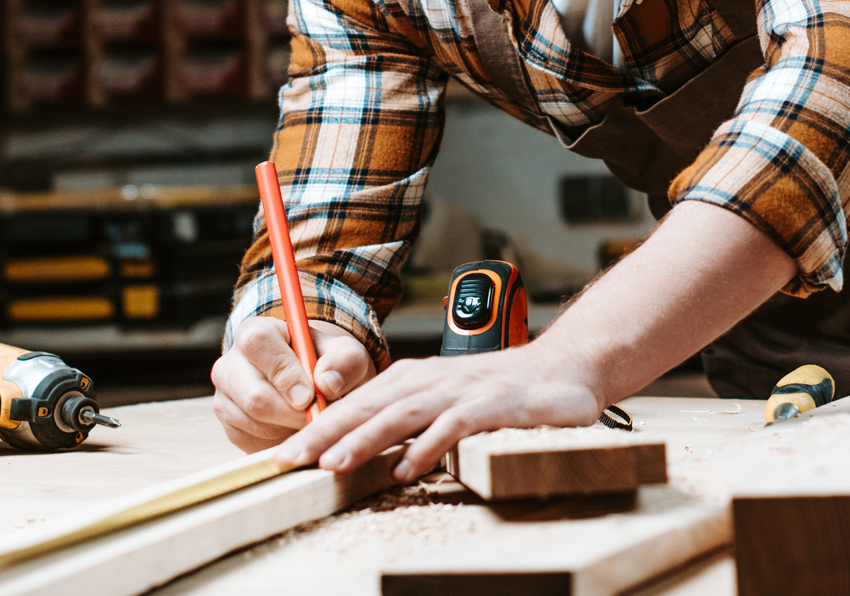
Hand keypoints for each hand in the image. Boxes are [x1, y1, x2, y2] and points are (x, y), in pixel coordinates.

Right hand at [212, 317, 375, 452]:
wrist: (314, 388)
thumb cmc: (327, 365)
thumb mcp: (345, 356)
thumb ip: (343, 361)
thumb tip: (327, 382)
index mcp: (255, 333)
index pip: (258, 344)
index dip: (285, 373)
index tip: (310, 396)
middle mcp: (231, 364)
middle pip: (255, 396)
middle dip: (293, 412)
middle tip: (318, 415)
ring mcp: (225, 397)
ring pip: (256, 422)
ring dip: (291, 427)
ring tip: (310, 417)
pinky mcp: (230, 427)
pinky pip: (255, 441)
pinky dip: (281, 440)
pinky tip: (295, 428)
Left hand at [270, 346, 604, 482]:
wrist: (565, 368)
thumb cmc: (501, 389)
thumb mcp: (447, 400)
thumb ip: (408, 419)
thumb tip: (360, 447)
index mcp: (414, 378)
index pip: (355, 403)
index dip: (317, 428)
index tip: (284, 455)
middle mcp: (431, 380)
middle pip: (368, 406)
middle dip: (325, 434)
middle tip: (289, 460)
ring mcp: (461, 390)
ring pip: (402, 414)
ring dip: (365, 439)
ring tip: (333, 465)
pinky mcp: (493, 405)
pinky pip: (454, 426)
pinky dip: (428, 446)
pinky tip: (407, 468)